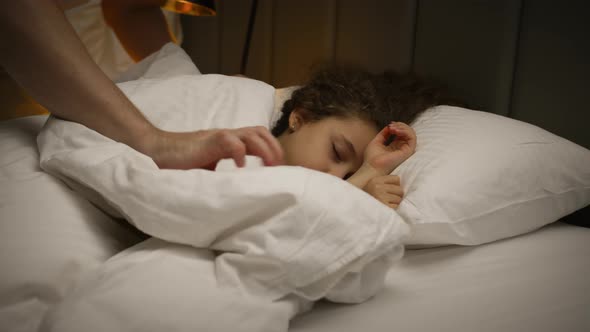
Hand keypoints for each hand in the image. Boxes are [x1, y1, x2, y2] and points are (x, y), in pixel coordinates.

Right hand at [143, 126, 283, 169]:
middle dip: (274, 148)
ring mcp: (218, 137)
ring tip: (269, 166)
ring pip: (251, 133)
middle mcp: (227, 136)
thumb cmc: (181, 165)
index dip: (272, 150)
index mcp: (229, 142)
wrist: (156, 153)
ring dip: (264, 148)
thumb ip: (225, 177)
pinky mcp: (207, 141)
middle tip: (279, 169)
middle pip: (260, 131)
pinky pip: (230, 140)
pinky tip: (240, 167)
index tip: (279, 170)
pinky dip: (239, 151)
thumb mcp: (209, 172)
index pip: (258, 137)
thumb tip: (242, 197)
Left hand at [363, 122, 416, 175]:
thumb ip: (384, 134)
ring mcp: (405, 150)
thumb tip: (389, 126)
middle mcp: (401, 148)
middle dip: (400, 125)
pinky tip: (396, 131)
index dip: (397, 126)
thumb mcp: (377, 141)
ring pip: (411, 134)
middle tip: (391, 125)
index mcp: (395, 146)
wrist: (371, 167)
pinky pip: (412, 138)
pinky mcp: (408, 152)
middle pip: (407, 132)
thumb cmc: (372, 159)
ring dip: (403, 127)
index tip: (389, 125)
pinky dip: (406, 131)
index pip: (401, 133)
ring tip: (393, 128)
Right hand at [363, 175, 403, 208]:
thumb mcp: (372, 185)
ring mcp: (381, 197)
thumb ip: (384, 182)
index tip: (392, 190)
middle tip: (391, 199)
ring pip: (399, 199)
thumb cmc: (367, 197)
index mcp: (376, 180)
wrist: (357, 208)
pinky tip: (387, 209)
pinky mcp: (383, 206)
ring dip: (395, 203)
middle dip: (398, 195)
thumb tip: (401, 183)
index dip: (396, 185)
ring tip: (388, 204)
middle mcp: (378, 187)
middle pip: (399, 189)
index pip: (397, 179)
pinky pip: (396, 206)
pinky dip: (393, 209)